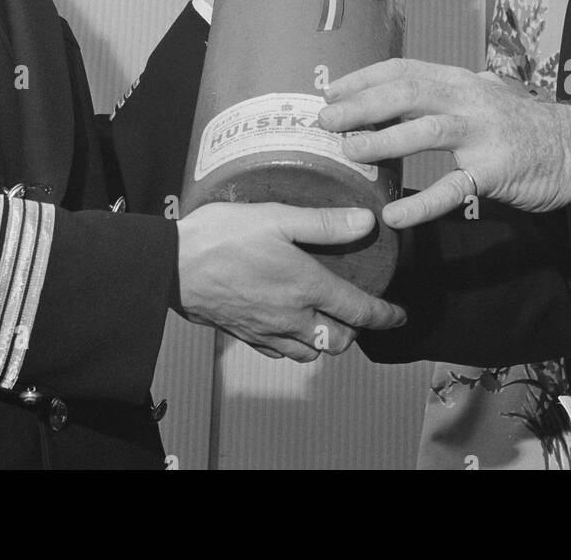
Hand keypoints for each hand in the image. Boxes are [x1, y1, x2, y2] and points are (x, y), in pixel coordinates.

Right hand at [175, 202, 406, 361]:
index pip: (358, 311)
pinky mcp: (244, 335)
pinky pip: (280, 353)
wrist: (172, 267)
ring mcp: (266, 332)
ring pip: (310, 353)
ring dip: (325, 341)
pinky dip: (294, 346)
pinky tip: (288, 326)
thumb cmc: (222, 237)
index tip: (398, 315)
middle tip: (358, 313)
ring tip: (325, 319)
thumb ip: (323, 223)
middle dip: (355, 331)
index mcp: (305, 288)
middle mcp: (291, 318)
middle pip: (338, 342)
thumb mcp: (276, 217)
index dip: (385, 315)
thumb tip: (365, 222)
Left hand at [317, 58, 570, 227]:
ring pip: (425, 129)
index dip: (364, 78)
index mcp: (460, 80)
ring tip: (349, 153)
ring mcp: (482, 133)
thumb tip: (401, 97)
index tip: (331, 90)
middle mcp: (468, 98)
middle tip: (326, 120)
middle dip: (361, 104)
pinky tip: (394, 216)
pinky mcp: (495, 170)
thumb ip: (448, 95)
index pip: (403, 69)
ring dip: (382, 140)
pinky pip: (452, 188)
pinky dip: (421, 204)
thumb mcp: (484, 95)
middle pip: (406, 91)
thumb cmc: (525, 125)